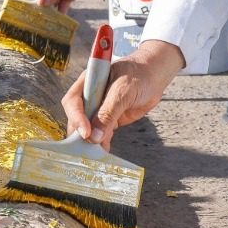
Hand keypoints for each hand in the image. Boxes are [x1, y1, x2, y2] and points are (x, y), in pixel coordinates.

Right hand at [62, 39, 184, 149]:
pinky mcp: (109, 119)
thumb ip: (108, 112)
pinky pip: (100, 133)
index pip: (73, 101)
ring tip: (98, 152)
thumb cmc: (138, 75)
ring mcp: (99, 109)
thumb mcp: (123, 92)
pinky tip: (104, 150)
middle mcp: (89, 97)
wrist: (154, 76)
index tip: (86, 132)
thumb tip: (95, 136)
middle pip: (76, 118)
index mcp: (88, 83)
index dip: (76, 117)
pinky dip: (101, 143)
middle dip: (80, 133)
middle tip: (89, 146)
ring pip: (87, 128)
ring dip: (91, 141)